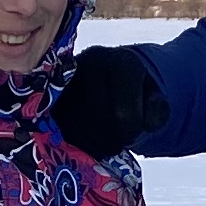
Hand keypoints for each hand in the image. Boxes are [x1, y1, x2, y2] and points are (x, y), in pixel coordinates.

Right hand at [52, 43, 167, 156]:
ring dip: (95, 143)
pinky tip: (89, 140)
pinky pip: (59, 130)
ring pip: (77, 128)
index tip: (135, 130)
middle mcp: (88, 64)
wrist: (110, 82)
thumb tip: (146, 124)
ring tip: (106, 139)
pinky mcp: (47, 98)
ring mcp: (64, 80)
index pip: (124, 113)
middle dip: (113, 138)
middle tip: (119, 139)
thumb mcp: (155, 99)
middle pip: (99, 122)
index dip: (132, 131)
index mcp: (120, 62)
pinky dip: (77, 143)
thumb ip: (158, 111)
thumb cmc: (135, 94)